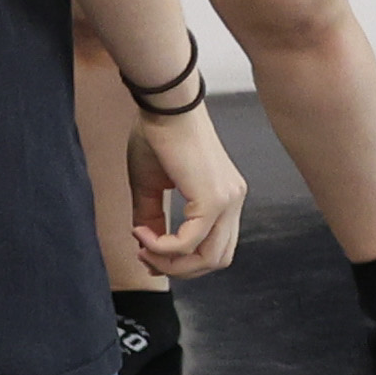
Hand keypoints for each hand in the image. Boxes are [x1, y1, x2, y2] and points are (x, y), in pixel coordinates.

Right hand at [126, 103, 248, 282]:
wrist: (164, 106)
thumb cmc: (157, 138)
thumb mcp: (152, 188)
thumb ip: (154, 221)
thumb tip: (147, 254)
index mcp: (226, 197)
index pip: (215, 247)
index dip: (182, 261)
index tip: (147, 253)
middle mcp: (234, 201)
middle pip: (216, 260)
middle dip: (178, 268)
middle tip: (145, 255)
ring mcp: (229, 201)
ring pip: (209, 258)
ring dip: (170, 262)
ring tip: (143, 245)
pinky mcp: (214, 199)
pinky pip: (190, 242)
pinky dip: (163, 246)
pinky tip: (141, 231)